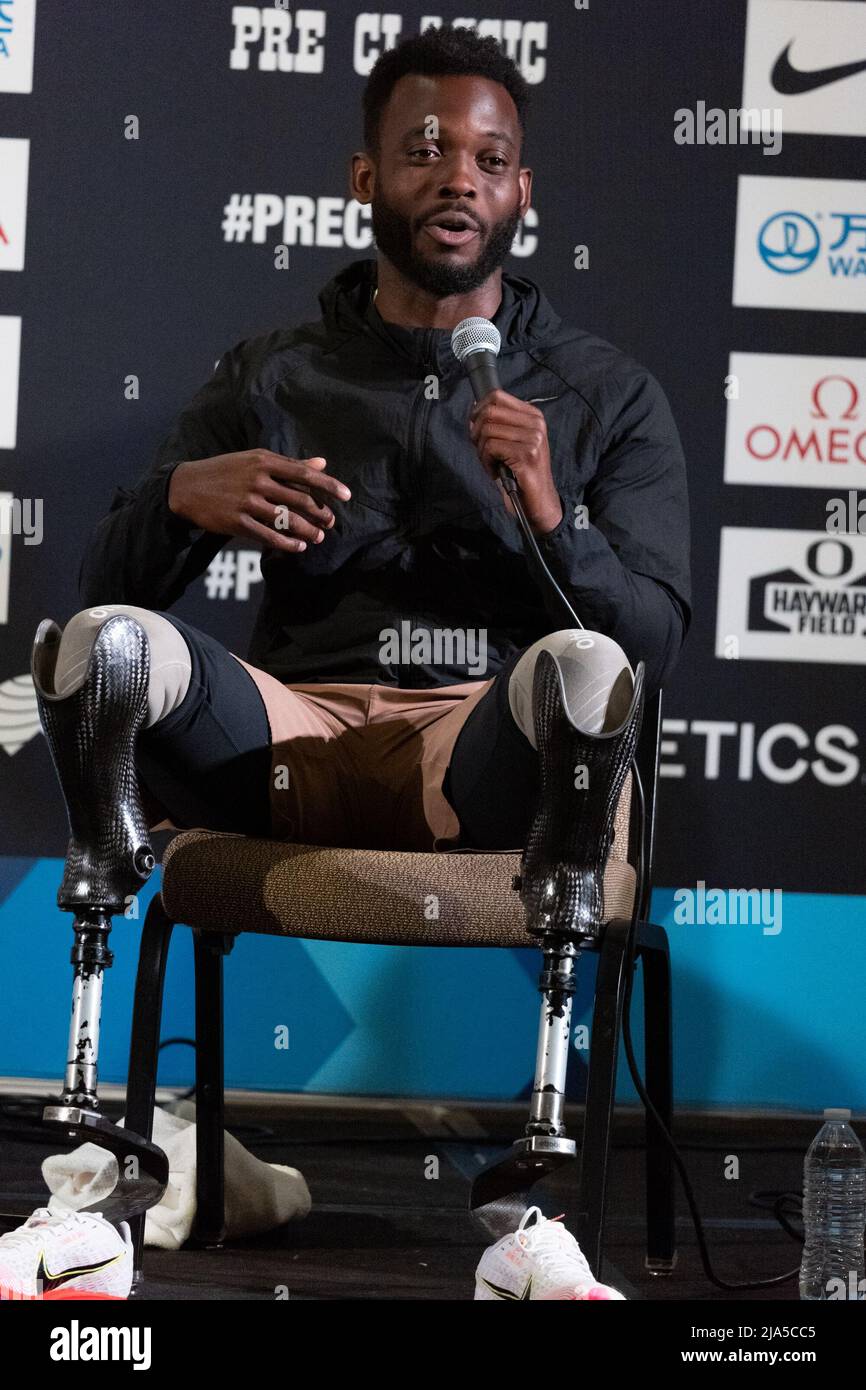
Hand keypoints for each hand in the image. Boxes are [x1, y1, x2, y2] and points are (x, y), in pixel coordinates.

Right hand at [167, 450, 351, 551]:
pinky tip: (298, 547)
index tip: (347, 496)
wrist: (187, 486)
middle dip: (320, 513)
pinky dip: (287, 544)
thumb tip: (322, 463)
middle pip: (300, 499)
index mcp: (265, 461)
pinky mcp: (237, 522)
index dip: (329, 486)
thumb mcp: (255, 460)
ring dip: (307, 531)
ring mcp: (248, 502)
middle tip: (331, 522)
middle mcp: (258, 480)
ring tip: (318, 537)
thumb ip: (289, 463)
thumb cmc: (226, 470)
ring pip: (287, 520)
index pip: (304, 473)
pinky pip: (268, 536)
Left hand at [468, 389, 562, 534]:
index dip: (478, 410)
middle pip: (489, 412)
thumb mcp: (512, 442)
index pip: (497, 395)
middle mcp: (536, 424)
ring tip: (491, 463)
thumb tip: (473, 411)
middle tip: (481, 450)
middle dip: (476, 432)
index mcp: (533, 415)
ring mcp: (533, 438)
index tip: (476, 428)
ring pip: (487, 431)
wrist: (538, 501)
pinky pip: (490, 448)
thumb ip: (497, 424)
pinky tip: (495, 471)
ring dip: (481, 451)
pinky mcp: (526, 454)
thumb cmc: (521, 472)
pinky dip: (486, 462)